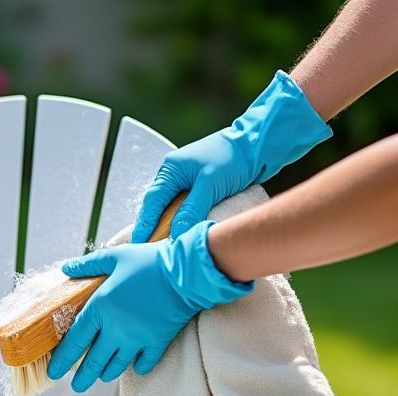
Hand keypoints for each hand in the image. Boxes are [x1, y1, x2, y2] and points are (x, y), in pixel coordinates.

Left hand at [47, 221, 252, 390]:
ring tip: (100, 377)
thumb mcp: (115, 257)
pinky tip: (135, 367)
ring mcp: (137, 339)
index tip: (54, 372)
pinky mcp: (157, 342)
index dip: (62, 359)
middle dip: (82, 377)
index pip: (74, 341)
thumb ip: (88, 265)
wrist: (185, 273)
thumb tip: (66, 269)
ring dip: (106, 373)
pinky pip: (144, 363)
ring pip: (116, 365)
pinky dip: (138, 367)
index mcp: (100, 309)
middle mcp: (115, 329)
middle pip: (93, 361)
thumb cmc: (148, 262)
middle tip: (76, 386)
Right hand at [131, 70, 332, 242]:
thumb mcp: (210, 185)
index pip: (152, 202)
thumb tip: (177, 233)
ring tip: (166, 245)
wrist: (258, 144)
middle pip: (159, 206)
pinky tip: (185, 232)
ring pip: (173, 208)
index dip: (145, 225)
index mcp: (171, 169)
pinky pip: (186, 207)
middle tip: (150, 249)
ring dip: (171, 225)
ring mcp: (188, 180)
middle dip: (155, 228)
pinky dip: (184, 220)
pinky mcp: (201, 186)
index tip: (139, 244)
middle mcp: (175, 174)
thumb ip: (191, 210)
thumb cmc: (234, 158)